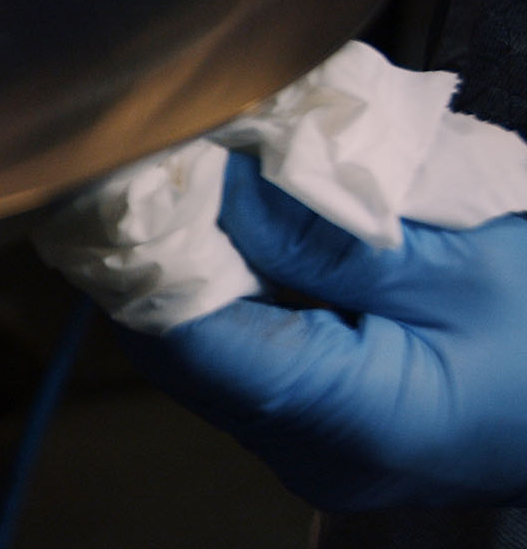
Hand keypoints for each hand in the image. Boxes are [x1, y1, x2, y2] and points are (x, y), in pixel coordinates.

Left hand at [120, 152, 526, 509]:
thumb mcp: (459, 266)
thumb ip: (321, 233)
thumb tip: (216, 183)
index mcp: (342, 419)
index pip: (183, 334)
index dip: (153, 246)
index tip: (153, 168)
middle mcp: (304, 451)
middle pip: (179, 344)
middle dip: (171, 250)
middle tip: (184, 161)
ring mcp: (306, 449)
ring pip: (203, 349)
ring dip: (201, 268)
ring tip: (218, 187)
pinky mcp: (317, 432)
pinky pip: (243, 358)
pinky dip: (237, 296)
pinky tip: (251, 238)